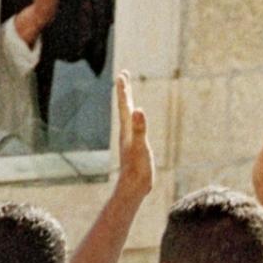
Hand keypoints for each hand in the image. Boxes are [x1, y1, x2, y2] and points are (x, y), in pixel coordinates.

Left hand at [115, 71, 153, 201]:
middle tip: (123, 76)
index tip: (122, 74)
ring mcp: (130, 140)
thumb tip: (138, 110)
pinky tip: (136, 121)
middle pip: (125, 108)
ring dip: (128, 103)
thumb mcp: (140, 146)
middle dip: (125, 91)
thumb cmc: (137, 168)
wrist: (133, 188)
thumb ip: (139, 129)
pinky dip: (135, 119)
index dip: (124, 90)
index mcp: (128, 130)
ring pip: (128, 117)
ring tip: (128, 95)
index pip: (125, 105)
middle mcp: (127, 132)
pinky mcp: (135, 148)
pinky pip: (134, 128)